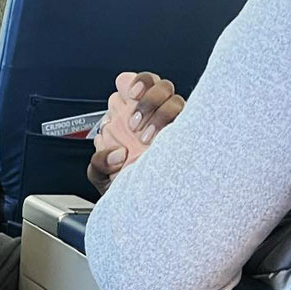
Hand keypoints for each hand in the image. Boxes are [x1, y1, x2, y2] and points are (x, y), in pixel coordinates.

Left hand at [87, 72, 184, 193]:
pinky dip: (178, 125)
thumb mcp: (102, 176)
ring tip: (146, 138)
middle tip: (134, 124)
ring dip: (160, 114)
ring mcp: (173, 125)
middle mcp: (153, 116)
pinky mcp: (190, 137)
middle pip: (159, 84)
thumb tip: (118, 153)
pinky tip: (165, 139)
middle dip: (148, 98)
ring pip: (175, 99)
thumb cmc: (124, 187)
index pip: (134, 83)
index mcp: (130, 116)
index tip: (130, 94)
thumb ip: (99, 162)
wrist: (146, 207)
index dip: (133, 82)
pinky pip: (192, 119)